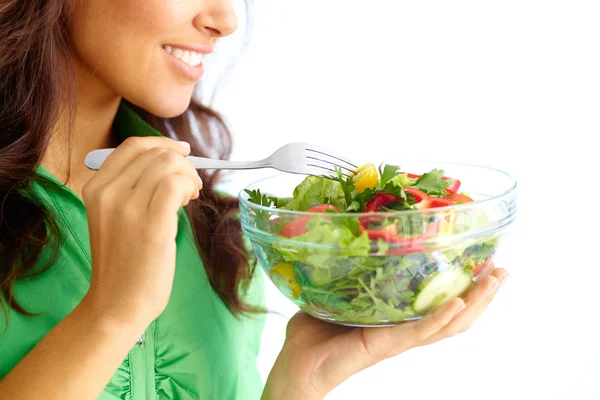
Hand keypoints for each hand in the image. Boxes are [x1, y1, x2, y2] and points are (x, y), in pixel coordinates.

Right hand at [80, 137, 201, 331]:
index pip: (133, 146)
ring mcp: (127, 207)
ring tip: (188, 198)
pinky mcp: (150, 223)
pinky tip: (188, 203)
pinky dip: (189, 187)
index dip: (163, 144)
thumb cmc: (124, 263)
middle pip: (156, 153)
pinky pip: (176, 184)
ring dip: (188, 177)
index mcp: (96, 188)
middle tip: (189, 188)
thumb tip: (172, 164)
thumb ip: (134, 189)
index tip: (182, 152)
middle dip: (182, 165)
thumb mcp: (115, 217)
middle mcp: (108, 192)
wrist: (117, 304)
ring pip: (169, 165)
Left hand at [263, 267, 507, 399]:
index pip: (441, 304)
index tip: (485, 263)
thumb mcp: (338, 294)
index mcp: (398, 318)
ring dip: (474, 304)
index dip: (466, 288)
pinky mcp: (384, 346)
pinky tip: (458, 303)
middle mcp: (405, 331)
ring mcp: (397, 340)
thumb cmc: (315, 333)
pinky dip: (439, 319)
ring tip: (494, 281)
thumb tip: (349, 238)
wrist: (297, 365)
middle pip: (456, 316)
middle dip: (483, 295)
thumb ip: (348, 271)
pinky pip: (417, 333)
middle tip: (503, 270)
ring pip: (447, 325)